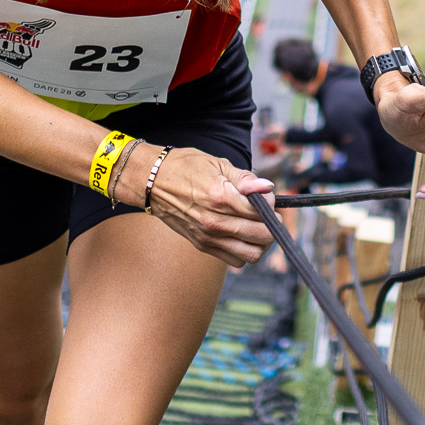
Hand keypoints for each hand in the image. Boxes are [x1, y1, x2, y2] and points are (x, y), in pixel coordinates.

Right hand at [133, 146, 275, 267]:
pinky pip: (236, 260)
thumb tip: (268, 187)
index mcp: (220, 197)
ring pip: (252, 254)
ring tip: (257, 226)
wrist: (152, 182)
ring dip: (261, 242)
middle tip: (267, 213)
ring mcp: (209, 237)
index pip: (261, 210)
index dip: (270, 201)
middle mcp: (215, 221)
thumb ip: (245, 178)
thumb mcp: (217, 164)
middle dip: (272, 224)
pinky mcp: (203, 246)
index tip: (264, 195)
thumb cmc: (185, 168)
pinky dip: (245, 251)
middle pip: (262, 235)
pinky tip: (242, 235)